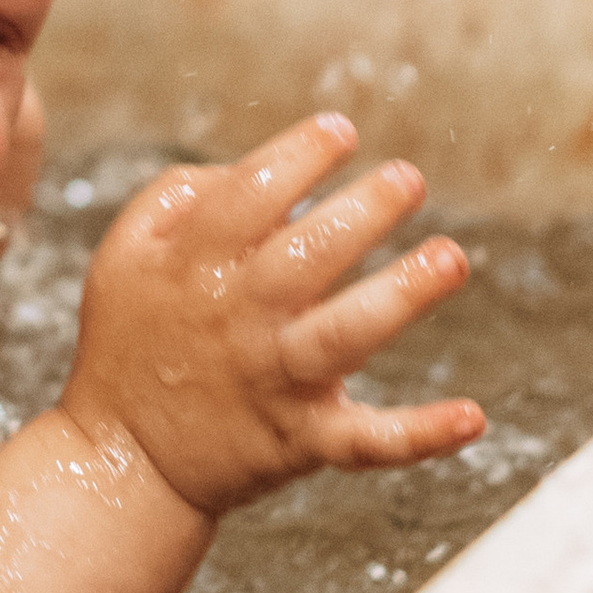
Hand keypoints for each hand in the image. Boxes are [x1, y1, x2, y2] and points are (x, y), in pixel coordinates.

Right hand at [61, 114, 482, 517]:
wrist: (120, 460)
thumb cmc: (130, 342)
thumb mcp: (124, 255)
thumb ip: (179, 197)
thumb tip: (255, 167)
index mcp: (193, 266)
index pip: (250, 195)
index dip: (300, 155)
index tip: (341, 131)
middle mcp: (238, 319)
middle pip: (306, 255)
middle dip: (363, 211)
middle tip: (409, 179)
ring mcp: (273, 380)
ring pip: (343, 335)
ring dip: (401, 296)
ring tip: (450, 259)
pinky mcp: (301, 440)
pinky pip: (366, 441)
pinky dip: (420, 435)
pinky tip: (472, 417)